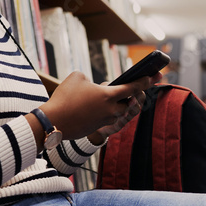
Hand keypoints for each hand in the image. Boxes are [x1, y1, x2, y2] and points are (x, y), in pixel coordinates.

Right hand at [39, 71, 157, 140]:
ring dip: (117, 105)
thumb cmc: (64, 97)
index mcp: (108, 96)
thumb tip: (93, 86)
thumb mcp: (77, 77)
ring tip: (111, 97)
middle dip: (131, 97)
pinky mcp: (96, 128)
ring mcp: (103, 121)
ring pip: (117, 113)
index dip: (143, 82)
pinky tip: (96, 107)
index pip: (132, 88)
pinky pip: (106, 119)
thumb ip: (90, 79)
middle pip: (128, 103)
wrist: (52, 121)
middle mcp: (110, 110)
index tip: (153, 77)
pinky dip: (104, 112)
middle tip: (134, 90)